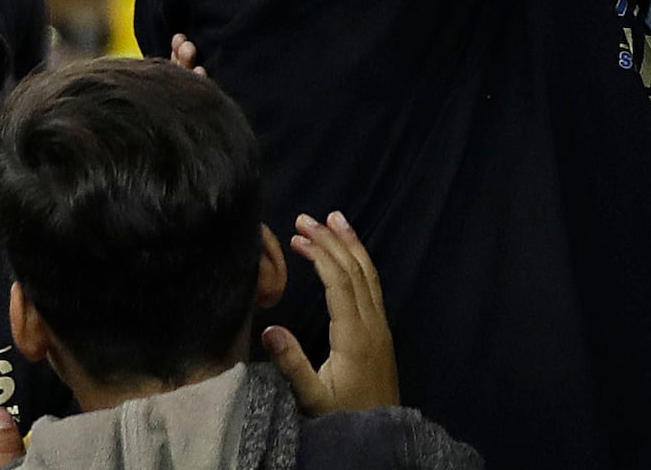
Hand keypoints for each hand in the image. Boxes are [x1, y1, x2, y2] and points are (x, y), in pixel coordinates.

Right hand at [266, 212, 397, 414]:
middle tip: (307, 218)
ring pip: (369, 274)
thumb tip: (269, 328)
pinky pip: (373, 285)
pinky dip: (360, 262)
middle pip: (355, 270)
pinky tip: (349, 254)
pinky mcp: (381, 330)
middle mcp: (372, 322)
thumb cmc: (343, 415)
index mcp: (354, 334)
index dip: (320, 255)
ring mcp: (380, 324)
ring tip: (334, 219)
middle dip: (331, 240)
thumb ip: (291, 363)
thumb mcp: (312, 396)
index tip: (298, 236)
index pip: (339, 282)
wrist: (381, 431)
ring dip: (351, 244)